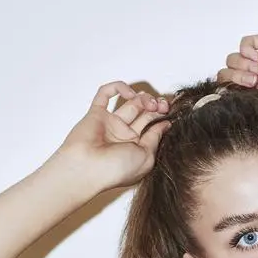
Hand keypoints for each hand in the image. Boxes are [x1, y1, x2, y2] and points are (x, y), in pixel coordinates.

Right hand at [50, 81, 170, 190]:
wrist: (87, 169)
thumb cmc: (115, 170)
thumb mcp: (146, 157)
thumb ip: (155, 138)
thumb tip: (164, 125)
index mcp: (137, 148)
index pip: (153, 127)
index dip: (162, 117)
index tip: (171, 111)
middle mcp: (124, 136)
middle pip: (144, 113)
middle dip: (155, 106)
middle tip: (162, 105)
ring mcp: (110, 124)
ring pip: (130, 103)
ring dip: (142, 98)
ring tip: (149, 102)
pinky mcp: (96, 114)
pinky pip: (105, 94)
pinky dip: (118, 88)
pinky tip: (129, 93)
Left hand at [218, 32, 257, 100]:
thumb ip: (246, 97)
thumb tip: (223, 96)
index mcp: (257, 94)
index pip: (229, 90)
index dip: (230, 89)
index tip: (242, 91)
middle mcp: (257, 78)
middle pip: (228, 74)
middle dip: (236, 77)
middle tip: (255, 80)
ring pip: (233, 58)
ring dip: (242, 64)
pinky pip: (244, 43)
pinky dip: (246, 50)